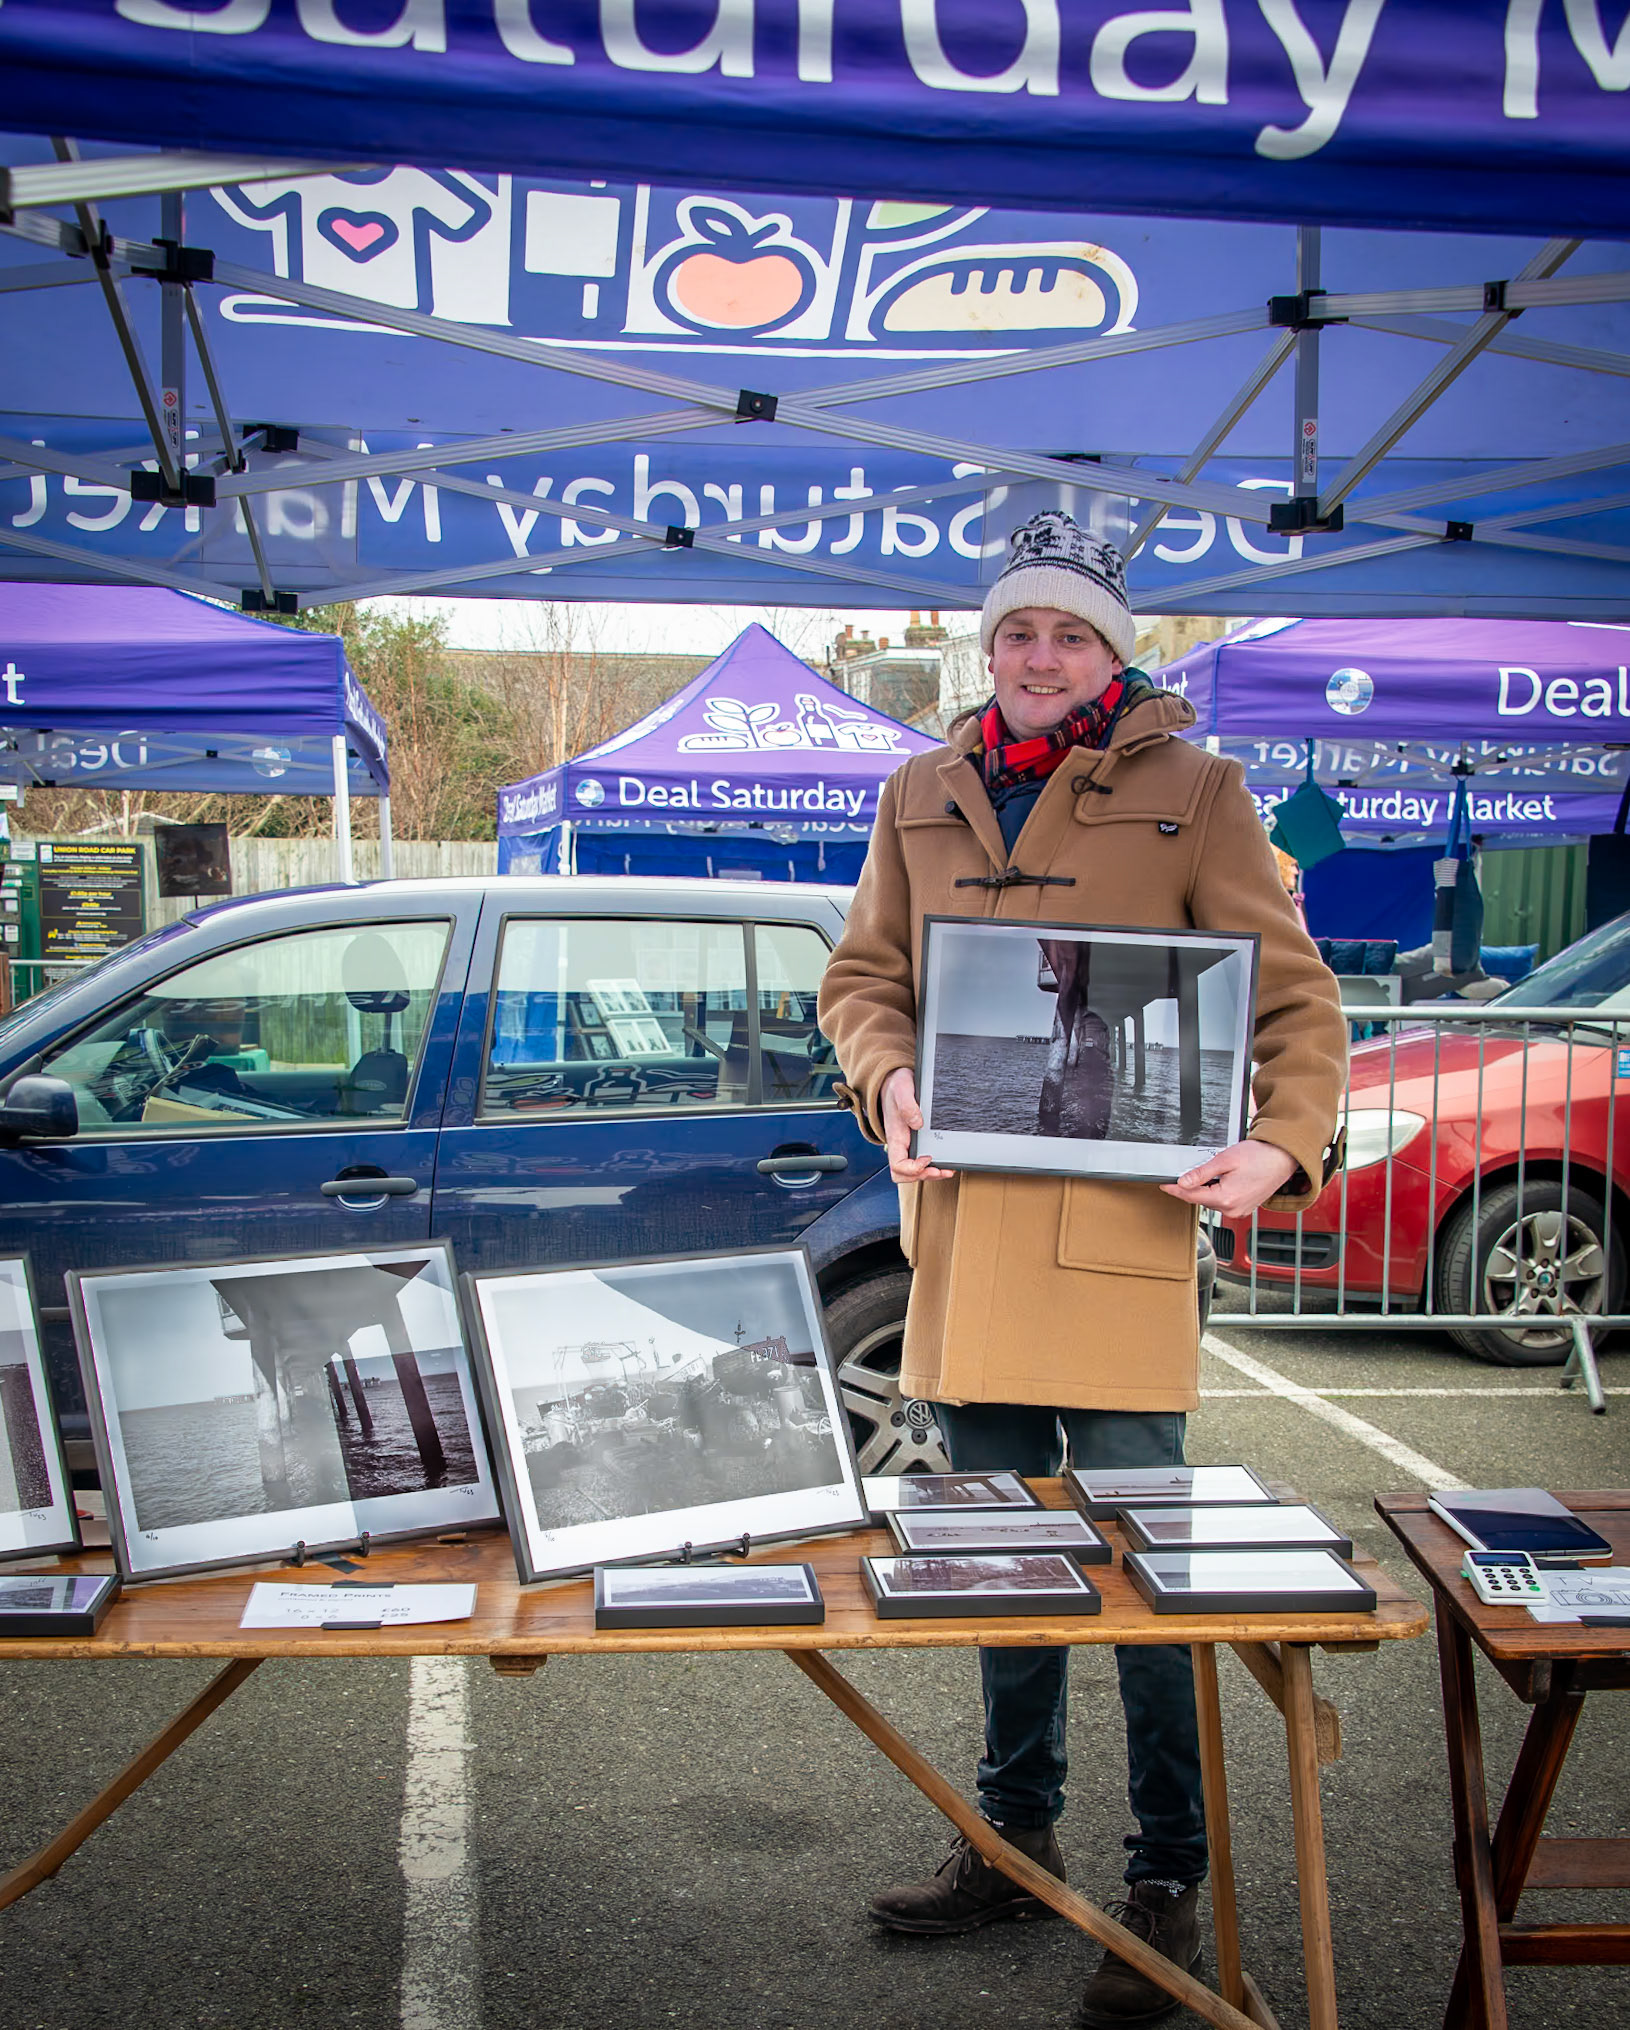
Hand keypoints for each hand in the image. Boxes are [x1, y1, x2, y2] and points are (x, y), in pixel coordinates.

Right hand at [881, 1067, 954, 1184]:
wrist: (894, 1082)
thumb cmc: (896, 1086)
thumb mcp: (902, 1088)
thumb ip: (908, 1105)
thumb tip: (918, 1123)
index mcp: (895, 1136)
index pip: (897, 1165)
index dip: (913, 1168)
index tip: (928, 1157)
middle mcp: (900, 1144)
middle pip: (904, 1175)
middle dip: (923, 1176)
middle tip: (942, 1171)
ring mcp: (906, 1144)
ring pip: (912, 1172)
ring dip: (929, 1175)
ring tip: (946, 1170)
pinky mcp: (915, 1142)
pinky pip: (919, 1163)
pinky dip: (932, 1167)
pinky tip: (944, 1162)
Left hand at [1161, 1138, 1296, 1216]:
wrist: (1282, 1158)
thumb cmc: (1259, 1157)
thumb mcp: (1225, 1160)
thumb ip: (1201, 1173)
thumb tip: (1182, 1182)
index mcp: (1226, 1199)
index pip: (1191, 1196)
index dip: (1175, 1189)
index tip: (1163, 1185)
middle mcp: (1233, 1209)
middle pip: (1201, 1199)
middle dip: (1193, 1186)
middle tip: (1195, 1169)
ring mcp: (1240, 1210)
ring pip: (1212, 1201)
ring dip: (1207, 1188)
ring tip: (1218, 1171)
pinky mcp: (1245, 1208)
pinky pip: (1224, 1202)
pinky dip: (1219, 1192)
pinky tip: (1225, 1179)